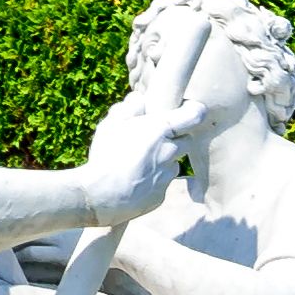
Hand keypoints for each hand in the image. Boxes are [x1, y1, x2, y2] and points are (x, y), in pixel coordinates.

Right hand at [78, 102, 187, 221]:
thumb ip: (130, 107)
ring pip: (173, 163)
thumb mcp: (111, 123)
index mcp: (160, 129)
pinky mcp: (162, 194)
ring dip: (162, 160)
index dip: (193, 111)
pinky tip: (134, 180)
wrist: (100, 196)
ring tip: (138, 163)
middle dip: (174, 138)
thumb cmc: (105, 155)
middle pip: (186, 140)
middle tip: (152, 139)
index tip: (186, 110)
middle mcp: (170, 151)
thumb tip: (141, 98)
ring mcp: (168, 175)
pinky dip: (152, 180)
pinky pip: (162, 183)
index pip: (195, 115)